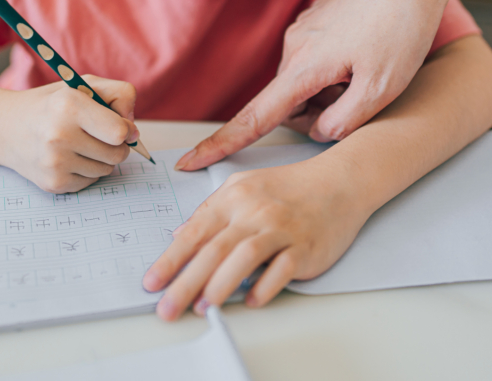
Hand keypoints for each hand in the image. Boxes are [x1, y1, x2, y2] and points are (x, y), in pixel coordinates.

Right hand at [0, 75, 138, 192]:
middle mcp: (58, 135)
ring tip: (78, 143)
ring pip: (106, 170)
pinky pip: (91, 182)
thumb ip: (120, 95)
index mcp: (68, 106)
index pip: (119, 132)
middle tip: (97, 134)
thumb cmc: (53, 105)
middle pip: (118, 154)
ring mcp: (54, 163)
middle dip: (116, 145)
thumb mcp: (84, 85)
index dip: (126, 130)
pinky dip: (86, 170)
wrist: (6, 128)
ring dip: (101, 158)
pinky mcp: (53, 183)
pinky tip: (68, 157)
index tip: (120, 126)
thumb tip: (134, 132)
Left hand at [143, 158, 368, 319]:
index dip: (170, 260)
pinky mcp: (305, 247)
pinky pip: (282, 269)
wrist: (338, 182)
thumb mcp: (244, 188)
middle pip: (213, 249)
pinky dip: (265, 286)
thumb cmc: (289, 188)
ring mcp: (281, 229)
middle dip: (185, 282)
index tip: (153, 283)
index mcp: (234, 198)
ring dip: (220, 285)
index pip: (194, 232)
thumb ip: (210, 211)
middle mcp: (255, 212)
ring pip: (244, 257)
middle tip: (167, 308)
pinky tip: (251, 300)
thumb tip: (180, 235)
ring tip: (204, 307)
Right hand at [175, 0, 455, 170]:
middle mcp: (295, 47)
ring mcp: (304, 30)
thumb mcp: (382, 88)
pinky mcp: (318, 20)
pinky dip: (339, 69)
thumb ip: (344, 121)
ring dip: (333, 89)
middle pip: (291, 103)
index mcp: (304, 67)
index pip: (255, 118)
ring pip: (308, 82)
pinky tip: (371, 53)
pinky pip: (318, 60)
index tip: (190, 161)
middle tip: (365, 97)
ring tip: (372, 70)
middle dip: (320, 112)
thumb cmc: (401, 24)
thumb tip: (318, 130)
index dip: (222, 144)